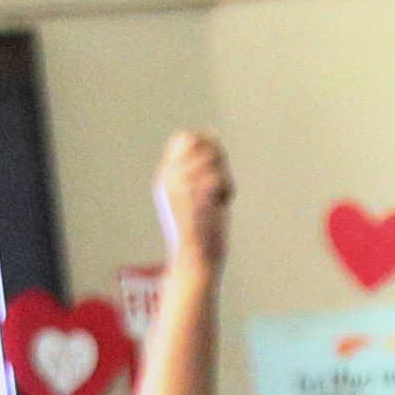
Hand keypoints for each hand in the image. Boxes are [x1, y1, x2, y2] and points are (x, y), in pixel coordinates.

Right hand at [154, 129, 232, 274]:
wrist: (195, 260)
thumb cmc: (200, 230)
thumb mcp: (194, 193)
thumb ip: (200, 166)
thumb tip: (213, 134)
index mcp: (166, 176)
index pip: (184, 138)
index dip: (205, 144)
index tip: (214, 165)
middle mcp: (170, 177)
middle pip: (203, 144)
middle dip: (218, 159)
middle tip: (218, 184)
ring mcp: (182, 185)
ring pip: (214, 160)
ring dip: (224, 177)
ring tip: (219, 197)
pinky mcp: (197, 195)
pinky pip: (221, 177)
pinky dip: (228, 189)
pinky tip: (221, 204)